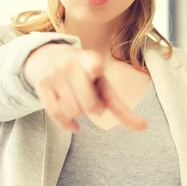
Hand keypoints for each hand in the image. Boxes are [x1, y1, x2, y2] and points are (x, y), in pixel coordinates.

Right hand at [22, 43, 147, 131]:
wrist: (48, 57)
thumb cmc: (84, 75)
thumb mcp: (102, 84)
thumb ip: (121, 108)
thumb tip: (144, 128)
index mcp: (90, 60)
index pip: (93, 65)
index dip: (93, 68)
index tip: (95, 70)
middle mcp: (71, 65)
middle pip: (87, 104)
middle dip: (93, 108)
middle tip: (92, 101)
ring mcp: (55, 75)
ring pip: (73, 111)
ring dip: (79, 114)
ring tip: (80, 103)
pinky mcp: (42, 86)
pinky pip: (55, 114)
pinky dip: (67, 125)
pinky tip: (74, 126)